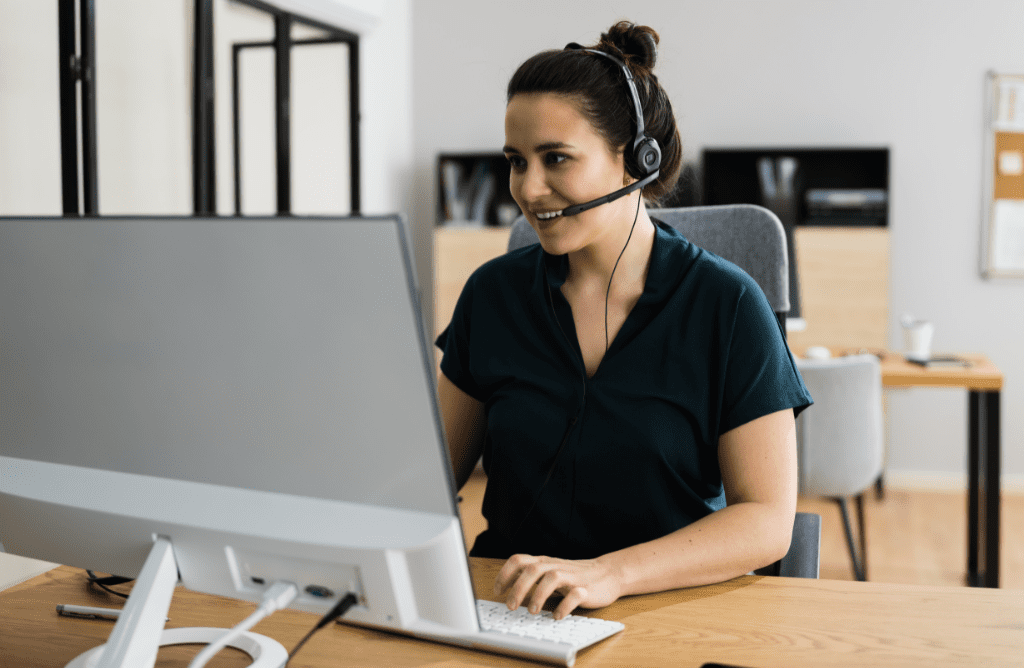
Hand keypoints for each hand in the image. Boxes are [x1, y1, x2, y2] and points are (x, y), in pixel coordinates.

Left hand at [493, 554, 621, 619]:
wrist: (607, 574)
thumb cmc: (573, 576)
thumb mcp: (550, 571)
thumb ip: (532, 576)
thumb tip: (507, 591)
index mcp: (544, 562)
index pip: (519, 560)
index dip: (505, 574)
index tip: (498, 591)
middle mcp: (555, 566)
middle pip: (533, 569)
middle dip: (518, 588)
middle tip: (510, 606)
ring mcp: (571, 576)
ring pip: (552, 577)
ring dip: (539, 595)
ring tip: (533, 612)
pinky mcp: (586, 588)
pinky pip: (575, 594)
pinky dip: (564, 606)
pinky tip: (557, 616)